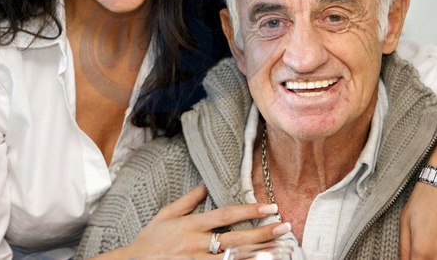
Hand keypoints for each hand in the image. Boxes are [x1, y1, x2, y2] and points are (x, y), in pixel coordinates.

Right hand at [117, 184, 291, 258]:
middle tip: (285, 226)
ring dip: (259, 253)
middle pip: (236, 237)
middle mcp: (197, 244)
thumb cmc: (151, 239)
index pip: (226, 214)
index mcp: (192, 225)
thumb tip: (205, 184)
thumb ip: (188, 200)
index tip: (269, 206)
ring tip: (282, 249)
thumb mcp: (166, 214)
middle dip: (263, 232)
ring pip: (234, 258)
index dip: (249, 210)